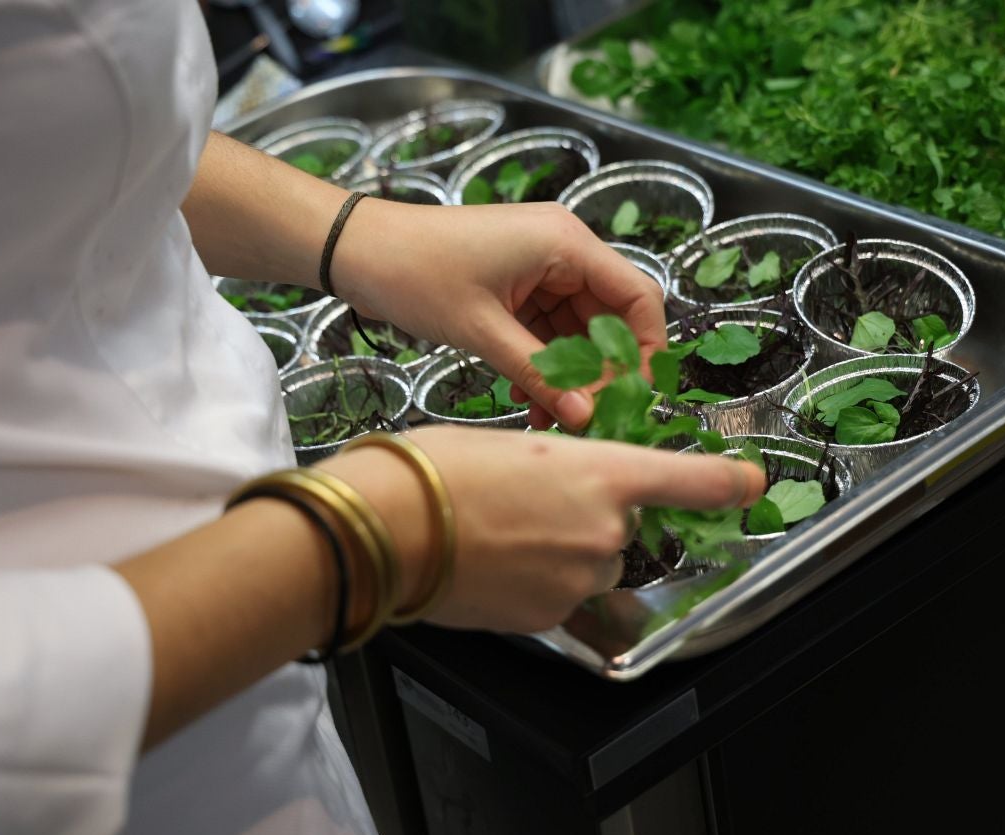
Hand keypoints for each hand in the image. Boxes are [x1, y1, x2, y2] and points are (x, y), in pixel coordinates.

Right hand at [317, 426, 765, 633]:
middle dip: (589, 512)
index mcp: (601, 471)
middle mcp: (605, 530)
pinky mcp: (549, 617)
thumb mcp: (513, 442)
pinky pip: (561, 596)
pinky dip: (537, 581)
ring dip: (563, 550)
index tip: (751, 484)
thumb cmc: (434, 470)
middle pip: (624, 522)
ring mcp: (578, 580)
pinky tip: (492, 561)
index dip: (729, 483)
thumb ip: (566, 466)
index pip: (691, 480)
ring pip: (591, 563)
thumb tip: (572, 485)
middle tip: (529, 497)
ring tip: (500, 532)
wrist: (384, 530)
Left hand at [333, 201, 664, 430]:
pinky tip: (527, 399)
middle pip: (610, 317)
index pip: (638, 297)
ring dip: (569, 374)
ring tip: (549, 419)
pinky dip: (544, 362)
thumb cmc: (415, 274)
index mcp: (566, 244)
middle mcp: (563, 248)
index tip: (632, 399)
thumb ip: (541, 375)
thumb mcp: (483, 332)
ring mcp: (540, 264)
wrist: (357, 250)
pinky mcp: (518, 281)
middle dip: (601, 372)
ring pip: (578, 328)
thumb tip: (586, 419)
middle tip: (586, 420)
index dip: (646, 351)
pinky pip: (548, 328)